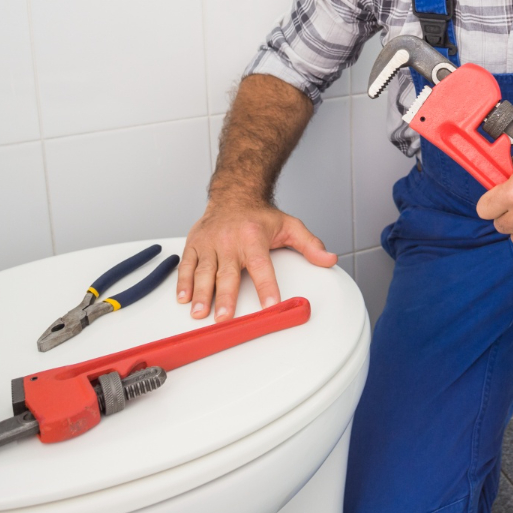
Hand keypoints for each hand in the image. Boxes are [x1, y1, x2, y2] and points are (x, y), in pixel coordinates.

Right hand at [177, 199, 337, 320]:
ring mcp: (210, 243)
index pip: (262, 265)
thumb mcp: (290, 226)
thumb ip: (310, 245)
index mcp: (254, 237)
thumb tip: (329, 259)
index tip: (270, 304)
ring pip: (204, 272)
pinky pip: (187, 266)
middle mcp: (230, 241)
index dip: (267, 286)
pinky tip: (183, 299)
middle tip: (224, 318)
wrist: (234, 194)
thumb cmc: (260, 216)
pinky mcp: (194, 245)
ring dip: (201, 294)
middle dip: (225, 297)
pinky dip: (183, 283)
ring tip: (199, 313)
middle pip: (228, 273)